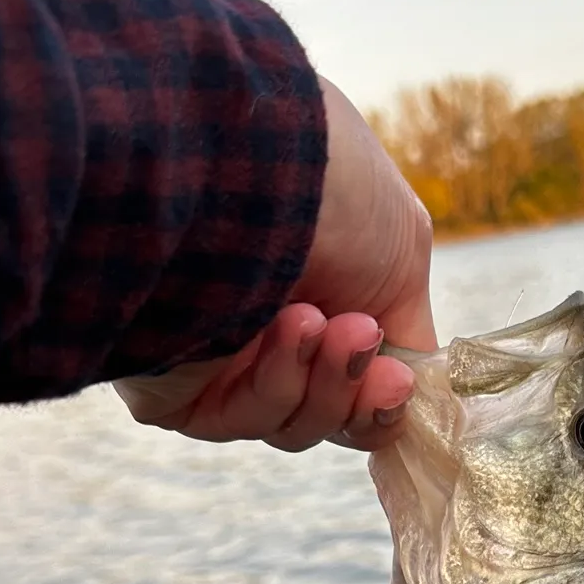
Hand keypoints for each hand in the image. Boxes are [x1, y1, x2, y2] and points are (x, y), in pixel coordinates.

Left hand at [115, 76, 435, 451]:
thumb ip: (408, 325)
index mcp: (320, 290)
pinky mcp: (176, 385)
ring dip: (323, 383)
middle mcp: (269, 325)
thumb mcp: (404, 246)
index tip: (399, 381)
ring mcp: (222, 358)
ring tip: (314, 320)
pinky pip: (242, 421)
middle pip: (333, 412)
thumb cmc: (329, 186)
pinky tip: (288, 328)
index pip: (361, 379)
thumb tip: (406, 385)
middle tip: (361, 339)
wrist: (246, 161)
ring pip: (293, 423)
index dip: (386, 397)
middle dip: (356, 389)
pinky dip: (276, 386)